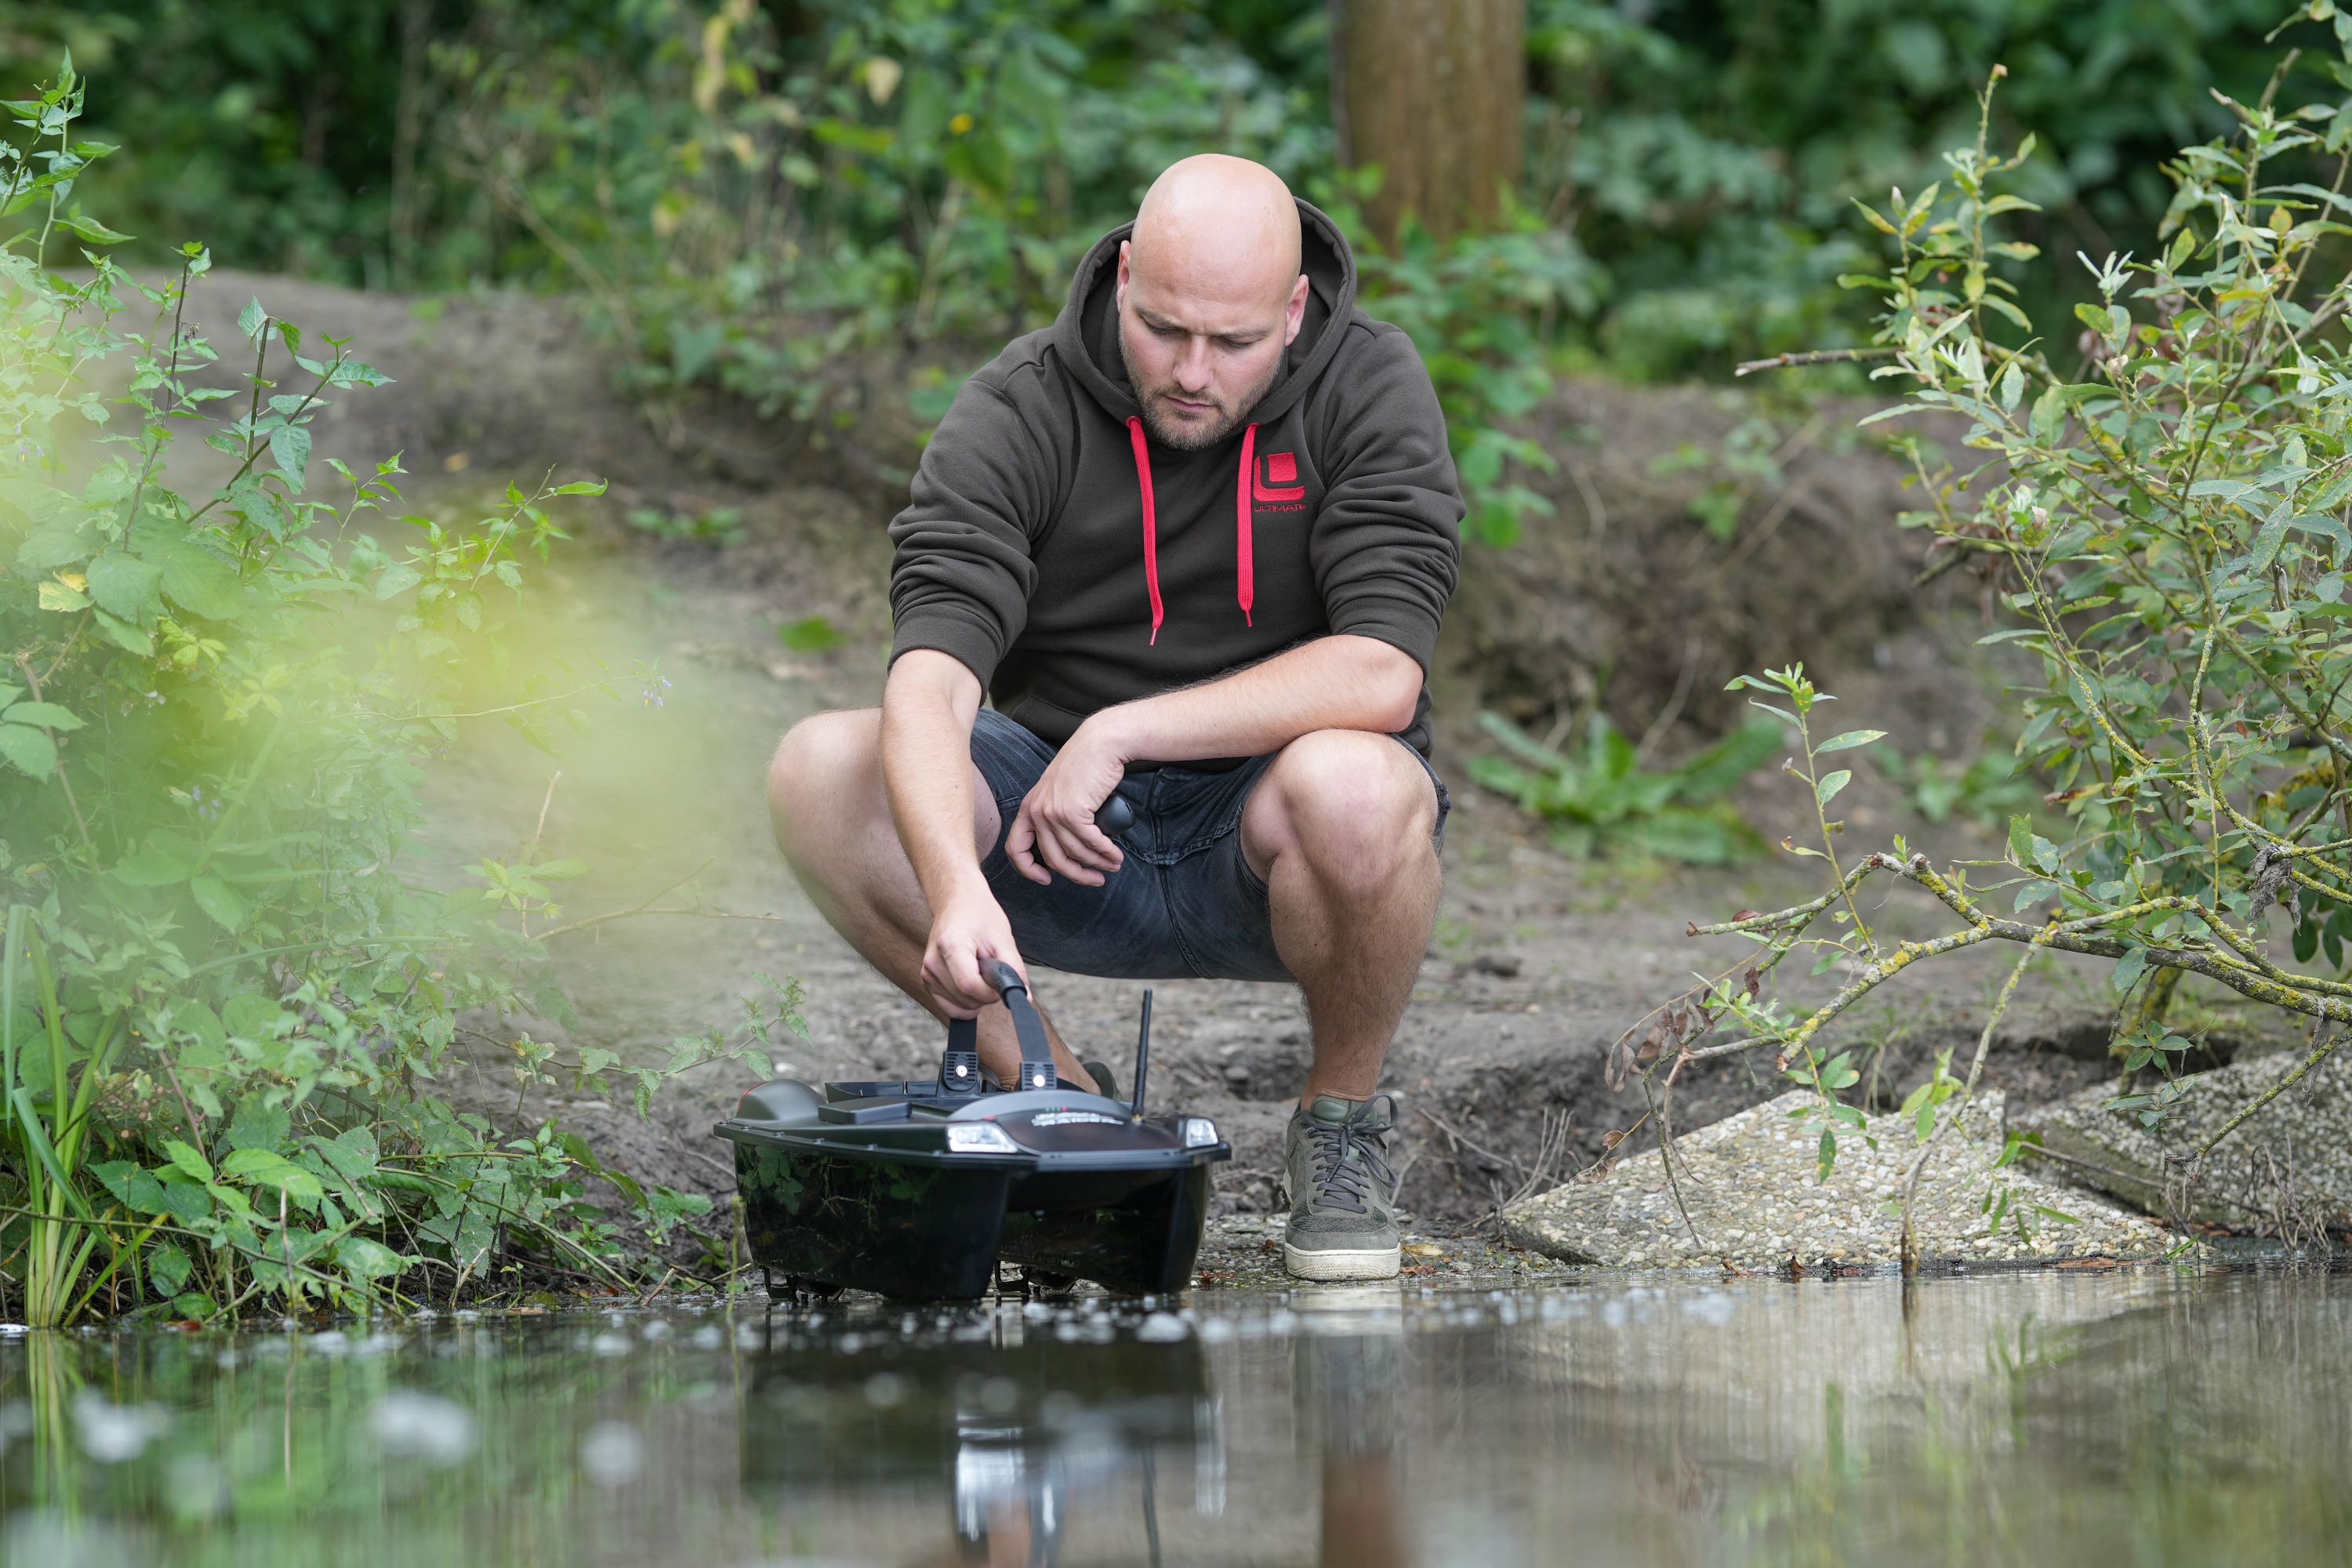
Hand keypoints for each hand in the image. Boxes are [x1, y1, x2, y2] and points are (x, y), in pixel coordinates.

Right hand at [921, 881, 1025, 1017]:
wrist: (957, 902)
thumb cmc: (980, 916)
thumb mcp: (1003, 939)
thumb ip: (1014, 970)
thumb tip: (1023, 997)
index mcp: (951, 946)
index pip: (969, 986)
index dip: (991, 992)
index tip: (1000, 981)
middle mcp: (933, 961)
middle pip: (966, 999)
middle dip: (986, 994)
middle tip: (989, 969)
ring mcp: (927, 972)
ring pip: (960, 1007)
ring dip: (976, 997)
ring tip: (977, 969)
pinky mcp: (926, 980)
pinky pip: (950, 1008)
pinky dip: (965, 1002)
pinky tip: (970, 982)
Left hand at [1005, 715, 1128, 885]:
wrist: (1099, 744)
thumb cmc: (1084, 766)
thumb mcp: (1058, 792)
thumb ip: (1055, 815)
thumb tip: (1070, 849)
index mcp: (1028, 808)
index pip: (1016, 848)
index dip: (1028, 870)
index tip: (1047, 879)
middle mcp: (1036, 811)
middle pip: (1052, 859)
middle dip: (1077, 875)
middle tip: (1095, 880)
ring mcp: (1052, 812)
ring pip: (1074, 853)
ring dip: (1097, 864)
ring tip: (1113, 865)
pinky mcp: (1073, 811)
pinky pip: (1090, 842)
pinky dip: (1105, 853)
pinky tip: (1114, 855)